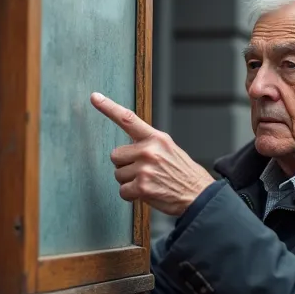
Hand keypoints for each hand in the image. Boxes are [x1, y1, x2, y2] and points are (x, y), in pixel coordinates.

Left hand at [90, 92, 214, 215]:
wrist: (199, 195)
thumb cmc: (183, 174)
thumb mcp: (170, 149)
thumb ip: (149, 144)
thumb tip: (129, 147)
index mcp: (156, 138)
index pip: (128, 119)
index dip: (108, 107)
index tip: (95, 97)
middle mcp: (149, 151)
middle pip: (116, 155)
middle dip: (125, 165)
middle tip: (144, 171)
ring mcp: (145, 169)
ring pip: (118, 174)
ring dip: (129, 181)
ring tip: (149, 182)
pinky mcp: (142, 187)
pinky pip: (123, 191)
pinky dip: (131, 195)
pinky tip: (147, 193)